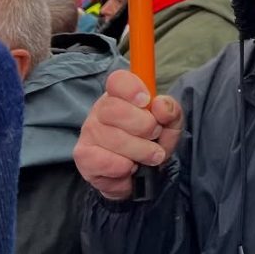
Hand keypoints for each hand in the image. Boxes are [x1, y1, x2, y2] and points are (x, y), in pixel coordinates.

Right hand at [72, 68, 182, 199]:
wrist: (142, 173)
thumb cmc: (153, 140)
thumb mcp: (170, 123)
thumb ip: (171, 110)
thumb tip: (160, 105)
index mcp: (121, 94)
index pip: (118, 80)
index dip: (132, 88)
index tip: (147, 102)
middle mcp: (101, 110)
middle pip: (114, 109)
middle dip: (144, 126)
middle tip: (155, 135)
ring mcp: (89, 132)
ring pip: (112, 138)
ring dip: (140, 151)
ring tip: (149, 156)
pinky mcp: (83, 156)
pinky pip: (102, 161)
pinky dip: (122, 167)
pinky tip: (129, 167)